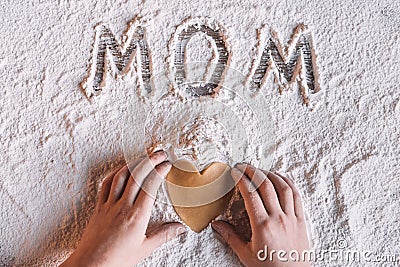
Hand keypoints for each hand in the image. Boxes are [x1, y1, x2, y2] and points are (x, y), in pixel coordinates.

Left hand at [61, 151, 186, 266]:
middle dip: (150, 161)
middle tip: (159, 153)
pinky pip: (106, 184)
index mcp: (137, 216)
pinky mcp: (99, 207)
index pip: (150, 186)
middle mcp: (122, 206)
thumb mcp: (145, 248)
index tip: (167, 164)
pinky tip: (121, 169)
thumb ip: (164, 235)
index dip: (160, 171)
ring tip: (143, 157)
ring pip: (121, 176)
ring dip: (133, 163)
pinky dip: (115, 173)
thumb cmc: (116, 259)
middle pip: (137, 175)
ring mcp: (109, 205)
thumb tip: (180, 228)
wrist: (91, 265)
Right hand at [212, 163, 309, 266]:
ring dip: (271, 174)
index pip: (250, 194)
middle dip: (253, 171)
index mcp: (262, 226)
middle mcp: (278, 218)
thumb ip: (231, 237)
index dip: (241, 179)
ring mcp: (292, 218)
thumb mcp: (246, 255)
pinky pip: (297, 196)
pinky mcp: (301, 221)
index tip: (235, 172)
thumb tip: (217, 225)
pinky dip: (289, 183)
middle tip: (244, 166)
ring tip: (261, 169)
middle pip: (266, 186)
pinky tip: (282, 178)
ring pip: (283, 187)